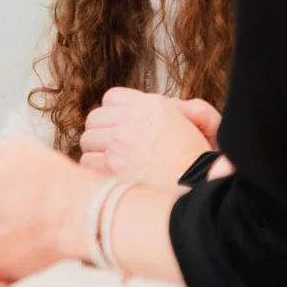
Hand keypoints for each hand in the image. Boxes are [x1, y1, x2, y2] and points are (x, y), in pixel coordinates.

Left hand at [78, 88, 219, 183]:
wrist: (200, 189)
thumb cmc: (199, 161)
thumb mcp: (199, 122)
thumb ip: (178, 107)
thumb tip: (164, 104)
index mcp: (152, 106)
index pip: (111, 98)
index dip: (115, 113)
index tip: (121, 126)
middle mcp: (132, 120)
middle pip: (94, 118)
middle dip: (102, 132)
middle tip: (115, 146)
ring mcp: (118, 142)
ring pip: (87, 140)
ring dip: (97, 151)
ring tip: (114, 163)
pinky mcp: (110, 166)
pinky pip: (87, 162)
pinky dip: (95, 170)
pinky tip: (111, 176)